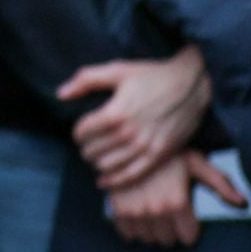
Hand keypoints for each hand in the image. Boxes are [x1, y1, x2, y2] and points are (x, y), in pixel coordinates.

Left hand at [60, 46, 210, 189]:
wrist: (190, 86)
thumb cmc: (151, 76)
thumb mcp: (117, 70)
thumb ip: (85, 80)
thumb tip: (60, 94)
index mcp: (115, 113)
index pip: (83, 133)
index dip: (77, 133)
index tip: (79, 131)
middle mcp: (129, 133)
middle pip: (94, 151)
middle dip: (85, 149)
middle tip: (87, 145)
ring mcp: (145, 147)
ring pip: (109, 166)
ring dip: (97, 163)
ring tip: (96, 157)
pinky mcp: (159, 155)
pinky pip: (132, 175)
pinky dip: (115, 181)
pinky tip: (104, 181)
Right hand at [106, 150, 245, 247]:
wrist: (129, 138)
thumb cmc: (167, 152)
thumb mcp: (196, 163)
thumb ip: (220, 184)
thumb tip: (244, 203)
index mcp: (177, 202)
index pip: (187, 237)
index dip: (189, 227)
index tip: (185, 214)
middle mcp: (155, 211)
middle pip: (167, 240)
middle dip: (170, 229)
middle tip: (168, 211)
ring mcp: (135, 211)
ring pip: (148, 238)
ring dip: (152, 229)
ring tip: (153, 210)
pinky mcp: (117, 208)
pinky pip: (128, 234)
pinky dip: (133, 227)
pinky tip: (137, 212)